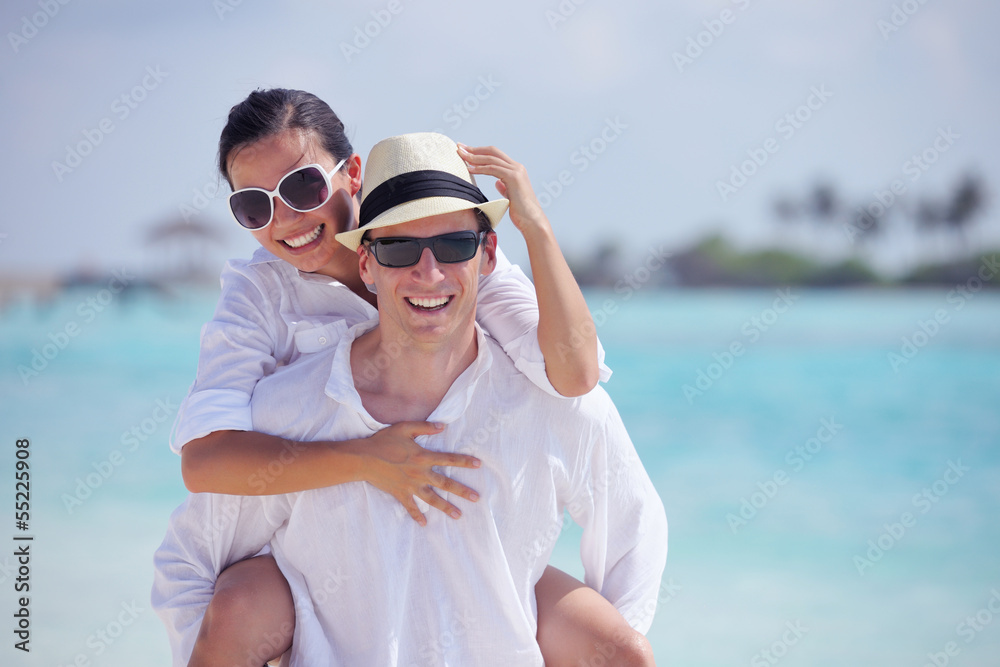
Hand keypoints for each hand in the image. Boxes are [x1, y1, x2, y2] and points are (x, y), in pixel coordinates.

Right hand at [361, 421, 480, 525]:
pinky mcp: (400, 494)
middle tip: (476, 498)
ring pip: (432, 499)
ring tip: (458, 515)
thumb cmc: (383, 441)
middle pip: (445, 483)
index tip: (479, 465)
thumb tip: (443, 426)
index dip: (464, 461)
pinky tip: (425, 525)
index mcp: (423, 457)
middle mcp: (420, 473)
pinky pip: (411, 507)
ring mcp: (410, 486)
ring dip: (446, 507)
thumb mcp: (404, 428)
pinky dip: (417, 516)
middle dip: (462, 491)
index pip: (448, 459)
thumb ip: (425, 427)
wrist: (364, 458)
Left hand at [457, 144, 551, 239]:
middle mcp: (517, 167)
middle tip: (459, 147)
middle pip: (492, 151)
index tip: (465, 151)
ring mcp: (516, 171)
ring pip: (491, 158)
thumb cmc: (521, 213)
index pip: (495, 155)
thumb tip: (497, 182)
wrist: (532, 221)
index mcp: (516, 170)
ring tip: (461, 156)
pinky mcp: (514, 178)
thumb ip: (504, 187)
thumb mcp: (510, 196)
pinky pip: (493, 168)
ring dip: (474, 156)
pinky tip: (469, 169)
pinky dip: (480, 168)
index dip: (479, 152)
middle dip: (474, 149)